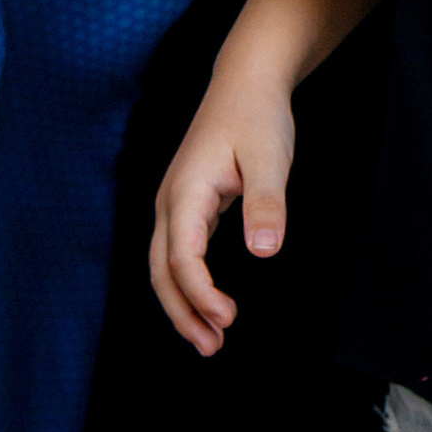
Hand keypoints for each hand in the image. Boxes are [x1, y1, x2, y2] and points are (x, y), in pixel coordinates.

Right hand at [151, 74, 295, 355]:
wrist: (245, 83)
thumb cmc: (257, 117)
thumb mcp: (270, 156)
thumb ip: (266, 203)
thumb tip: (265, 251)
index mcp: (186, 191)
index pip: (182, 256)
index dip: (200, 293)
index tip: (227, 318)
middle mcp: (171, 202)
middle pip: (161, 271)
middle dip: (182, 313)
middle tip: (211, 348)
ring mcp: (175, 204)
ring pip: (165, 266)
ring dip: (182, 304)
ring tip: (210, 339)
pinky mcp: (188, 206)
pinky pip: (178, 254)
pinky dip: (189, 285)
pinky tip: (210, 304)